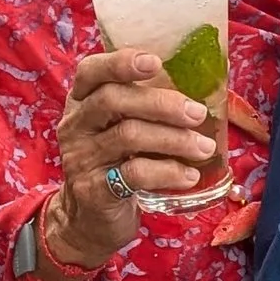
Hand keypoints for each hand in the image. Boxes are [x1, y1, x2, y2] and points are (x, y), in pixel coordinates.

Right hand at [50, 49, 217, 265]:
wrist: (90, 219)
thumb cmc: (118, 162)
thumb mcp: (123, 128)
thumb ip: (146, 106)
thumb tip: (201, 89)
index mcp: (82, 102)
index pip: (90, 71)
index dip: (120, 62)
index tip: (155, 61)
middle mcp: (76, 126)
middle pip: (112, 99)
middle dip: (161, 103)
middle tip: (198, 114)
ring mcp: (81, 158)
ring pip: (128, 135)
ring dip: (175, 139)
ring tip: (203, 148)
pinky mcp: (94, 190)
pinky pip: (135, 174)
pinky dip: (168, 172)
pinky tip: (190, 175)